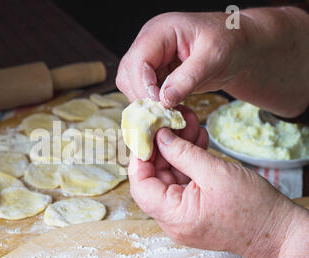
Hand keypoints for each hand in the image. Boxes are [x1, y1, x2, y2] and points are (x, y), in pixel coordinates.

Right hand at [116, 7, 308, 116]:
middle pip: (128, 74)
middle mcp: (149, 44)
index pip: (137, 59)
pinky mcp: (156, 75)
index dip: (143, 85)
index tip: (159, 105)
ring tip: (168, 114)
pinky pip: (144, 94)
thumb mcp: (214, 56)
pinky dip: (154, 106)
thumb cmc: (231, 42)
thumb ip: (189, 77)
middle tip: (161, 114)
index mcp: (160, 31)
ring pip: (132, 86)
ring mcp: (151, 60)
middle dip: (142, 97)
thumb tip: (165, 99)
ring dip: (146, 104)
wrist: (240, 48)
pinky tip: (170, 112)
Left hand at [128, 122, 308, 257]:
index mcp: (173, 216)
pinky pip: (184, 182)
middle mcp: (173, 219)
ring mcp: (184, 215)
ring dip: (178, 151)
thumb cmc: (252, 208)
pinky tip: (196, 140)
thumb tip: (159, 137)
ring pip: (170, 177)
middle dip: (162, 148)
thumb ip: (183, 153)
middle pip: (155, 179)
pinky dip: (189, 161)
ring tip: (188, 125)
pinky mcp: (195, 209)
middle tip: (169, 122)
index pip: (141, 186)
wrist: (279, 232)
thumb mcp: (214, 173)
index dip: (140, 157)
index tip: (145, 133)